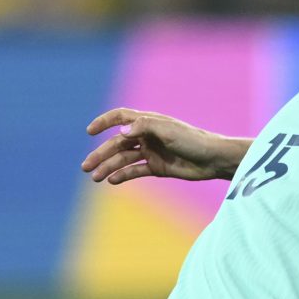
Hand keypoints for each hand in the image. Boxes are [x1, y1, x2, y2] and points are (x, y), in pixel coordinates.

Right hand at [80, 109, 241, 184]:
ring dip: (108, 167)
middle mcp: (146, 136)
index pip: (120, 117)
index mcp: (148, 122)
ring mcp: (150, 152)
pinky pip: (135, 171)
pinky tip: (112, 181)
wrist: (212, 159)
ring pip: (123, 159)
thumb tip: (121, 132)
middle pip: (117, 143)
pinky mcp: (156, 167)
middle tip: (86, 167)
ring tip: (95, 178)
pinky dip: (123, 175)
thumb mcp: (168, 130)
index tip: (89, 132)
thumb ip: (144, 127)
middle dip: (100, 154)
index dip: (104, 122)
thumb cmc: (193, 140)